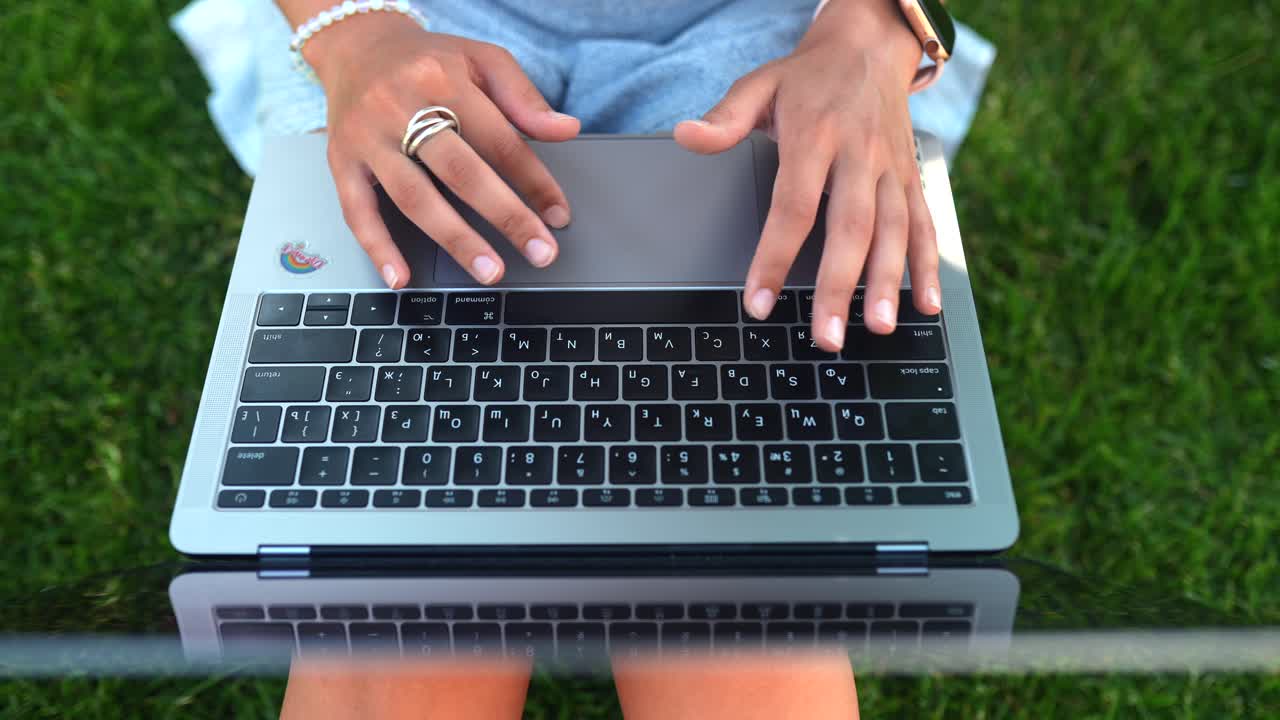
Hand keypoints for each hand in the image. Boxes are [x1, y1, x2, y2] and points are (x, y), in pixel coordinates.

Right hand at [305, 13, 579, 286]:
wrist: (356, 45)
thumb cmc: (428, 60)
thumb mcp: (481, 60)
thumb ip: (523, 97)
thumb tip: (567, 130)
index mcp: (443, 80)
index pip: (500, 140)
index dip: (534, 182)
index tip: (559, 216)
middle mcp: (401, 107)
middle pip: (460, 172)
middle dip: (506, 217)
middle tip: (540, 253)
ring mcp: (368, 137)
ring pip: (414, 197)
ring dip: (455, 240)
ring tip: (490, 272)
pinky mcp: (341, 160)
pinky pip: (357, 210)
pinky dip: (378, 248)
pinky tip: (402, 279)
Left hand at [675, 0, 939, 349]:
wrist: (869, 46)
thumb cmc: (808, 77)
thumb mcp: (760, 83)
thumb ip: (725, 116)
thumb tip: (686, 135)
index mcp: (815, 136)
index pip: (793, 207)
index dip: (774, 257)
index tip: (757, 301)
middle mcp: (858, 155)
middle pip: (849, 229)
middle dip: (837, 287)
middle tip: (826, 337)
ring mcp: (889, 169)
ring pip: (893, 232)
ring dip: (887, 283)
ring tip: (877, 328)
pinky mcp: (910, 178)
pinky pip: (923, 224)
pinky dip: (928, 265)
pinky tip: (925, 304)